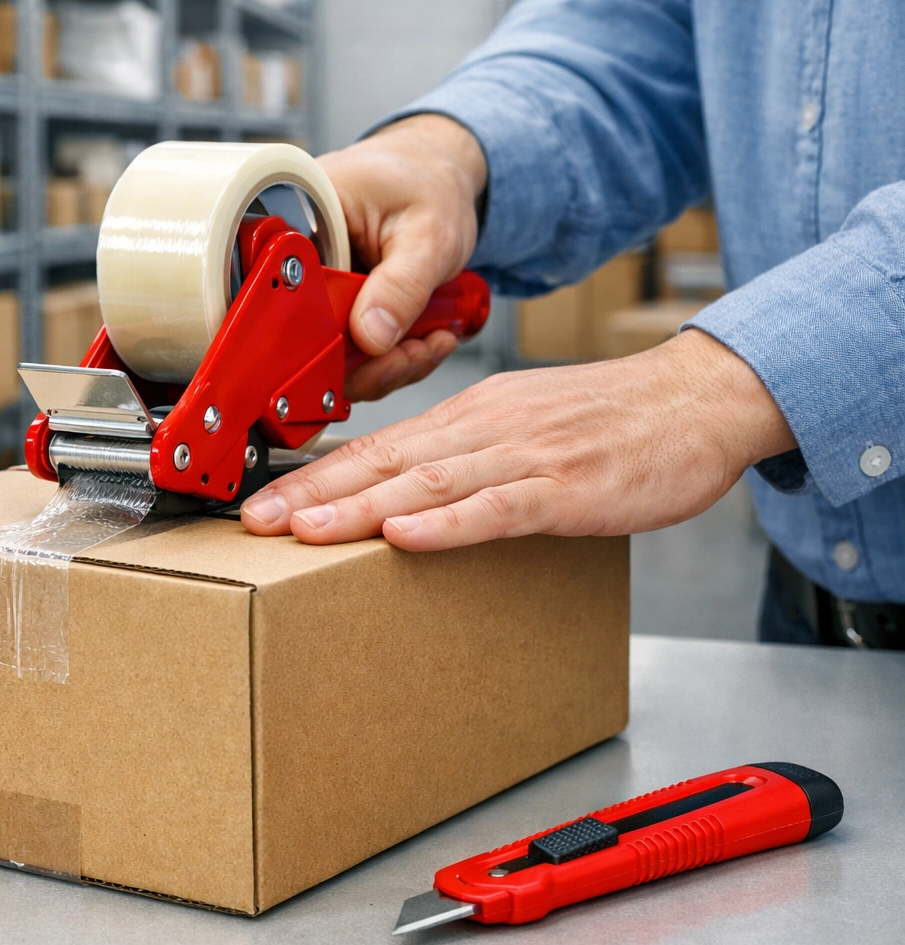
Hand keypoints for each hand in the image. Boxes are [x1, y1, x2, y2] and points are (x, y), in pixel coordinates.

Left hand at [241, 330, 797, 549]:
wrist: (699, 398)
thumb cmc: (611, 420)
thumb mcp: (523, 425)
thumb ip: (464, 456)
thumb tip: (404, 494)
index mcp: (470, 417)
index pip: (377, 448)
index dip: (316, 478)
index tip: (263, 504)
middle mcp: (484, 429)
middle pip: (384, 462)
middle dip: (314, 495)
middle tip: (255, 523)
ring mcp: (525, 456)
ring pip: (427, 482)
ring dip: (361, 507)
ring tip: (306, 531)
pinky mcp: (567, 487)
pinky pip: (498, 505)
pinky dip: (449, 522)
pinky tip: (406, 535)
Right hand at [316, 114, 488, 400]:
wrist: (438, 180)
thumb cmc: (430, 186)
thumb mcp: (429, 234)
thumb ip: (403, 285)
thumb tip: (372, 337)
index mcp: (299, 215)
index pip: (280, 286)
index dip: (311, 335)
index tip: (360, 355)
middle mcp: (296, 253)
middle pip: (301, 333)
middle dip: (362, 361)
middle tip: (410, 354)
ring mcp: (312, 284)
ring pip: (327, 351)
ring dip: (380, 364)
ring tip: (425, 344)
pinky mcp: (331, 306)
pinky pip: (348, 349)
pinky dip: (386, 358)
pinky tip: (420, 341)